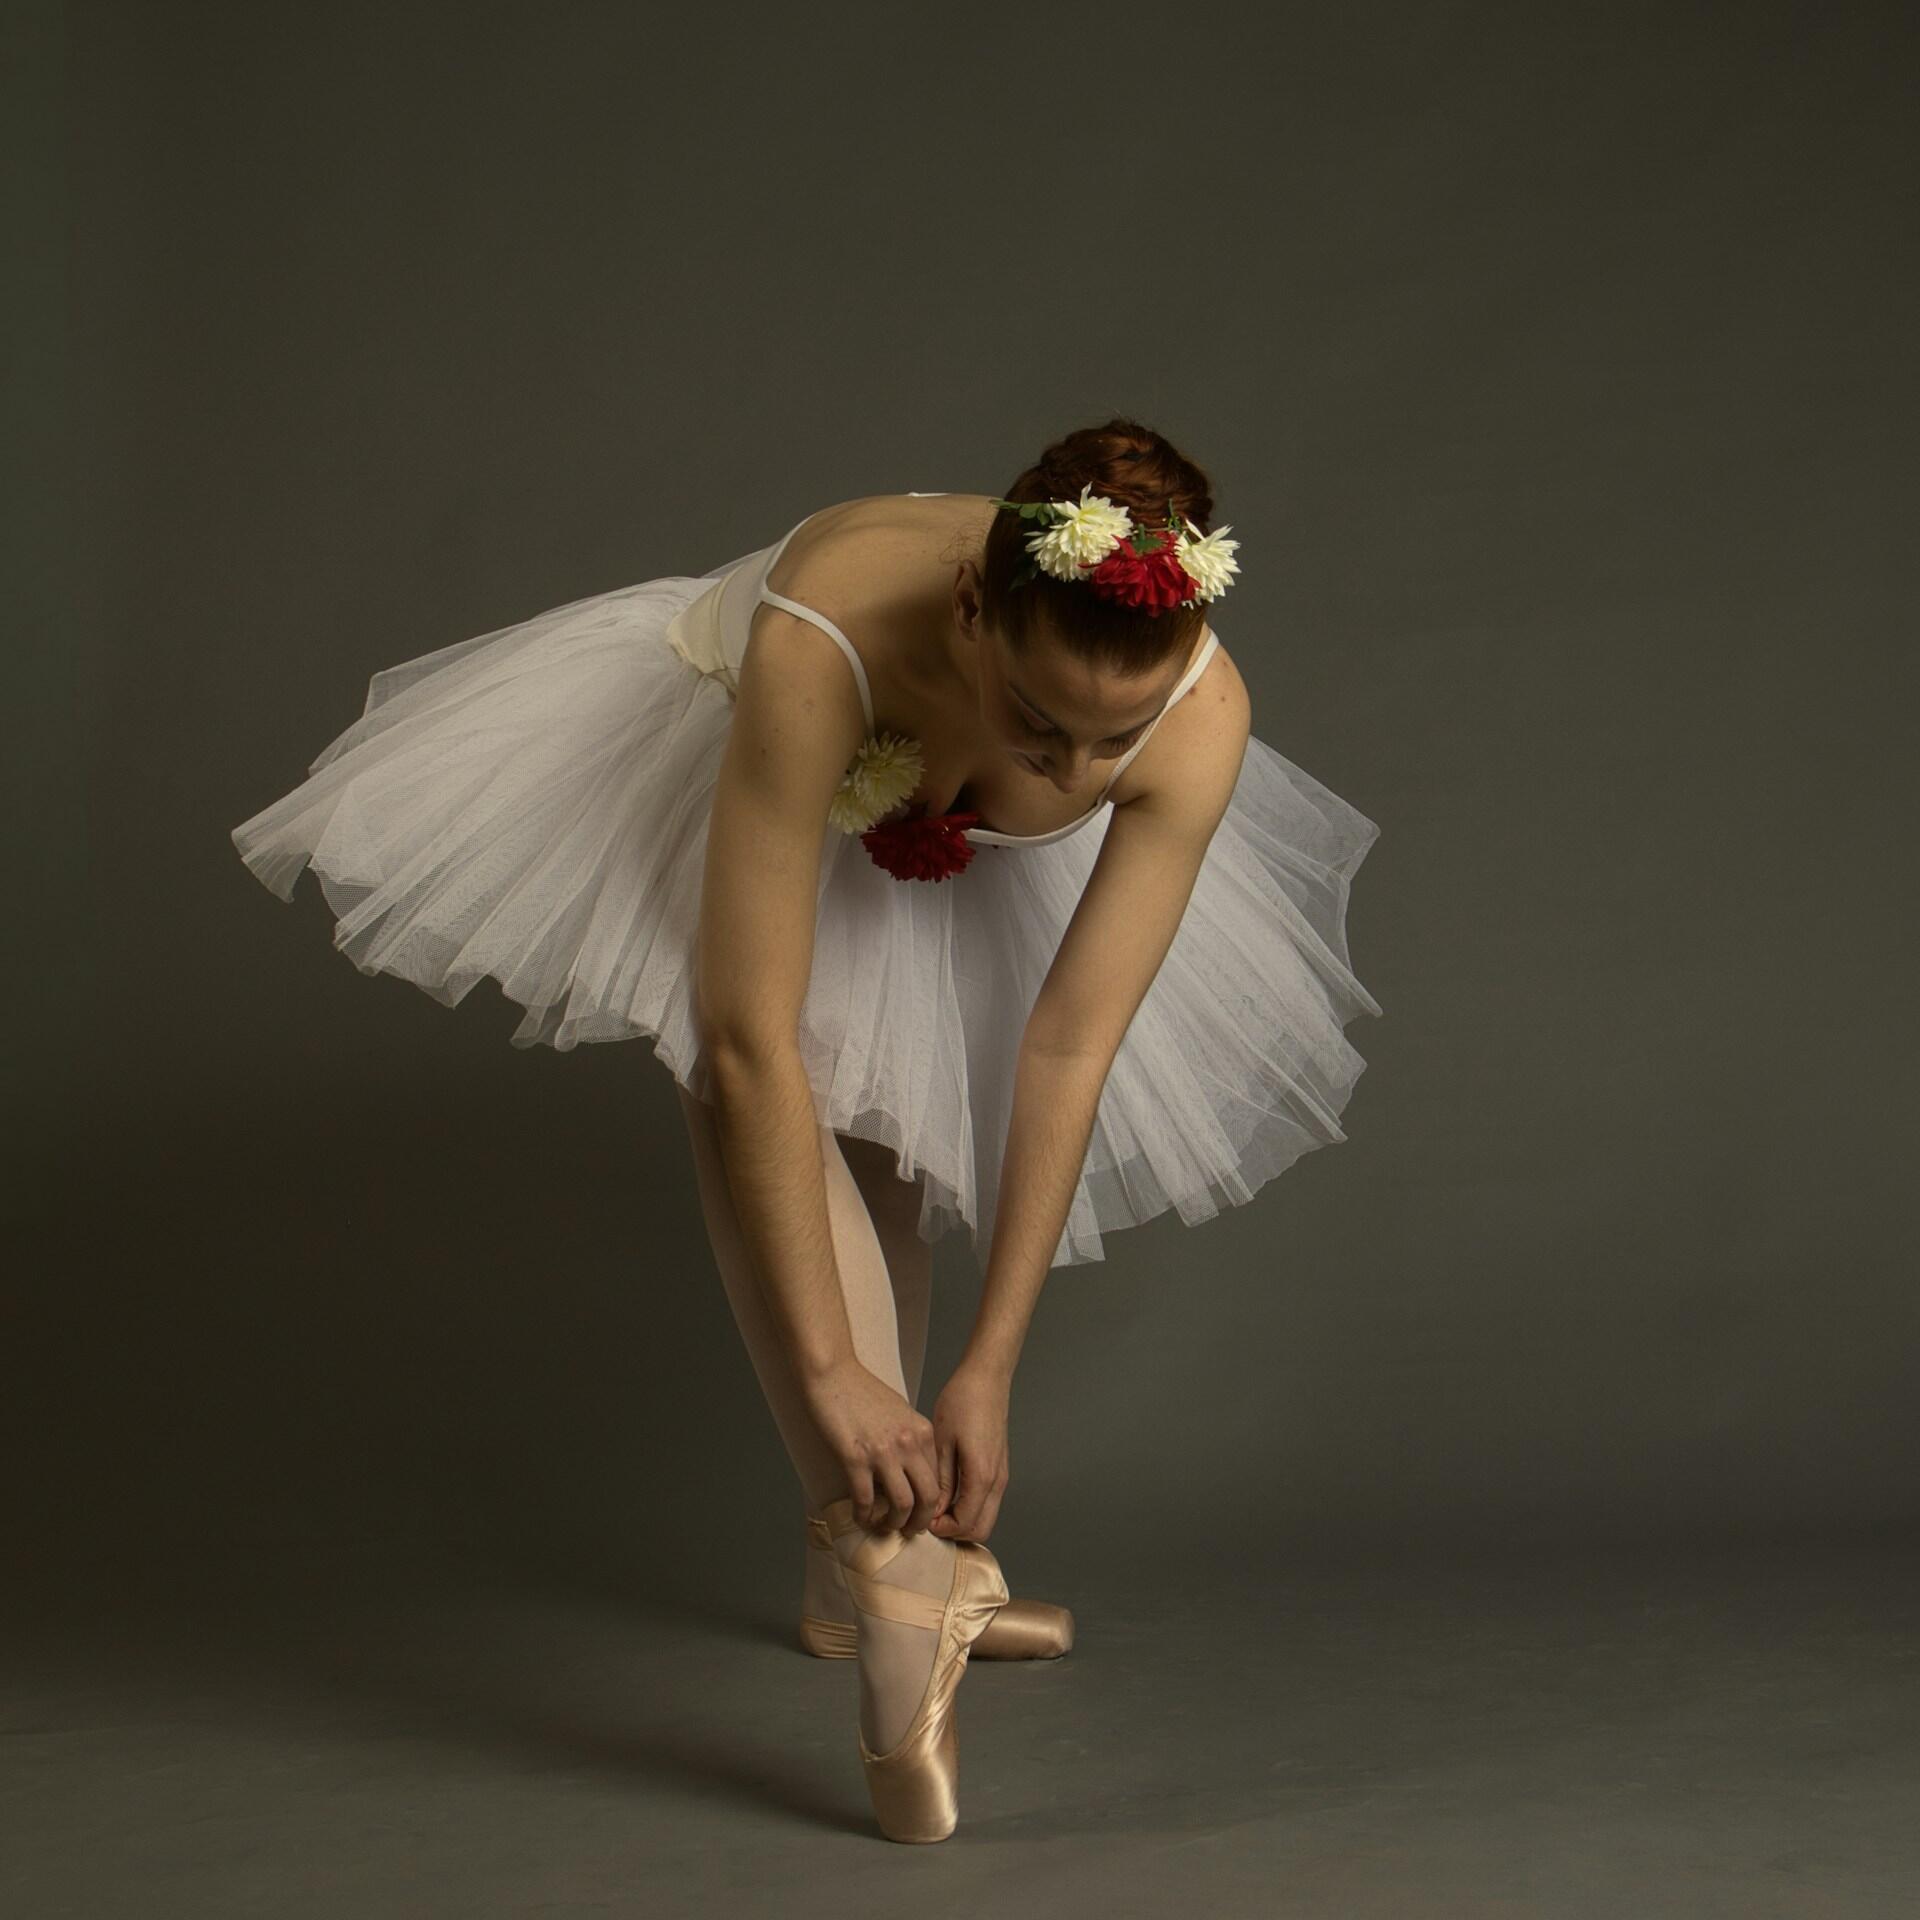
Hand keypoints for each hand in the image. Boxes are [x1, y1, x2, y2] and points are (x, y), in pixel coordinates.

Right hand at [800, 1356, 942, 1534]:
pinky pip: (866, 1499)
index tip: (921, 1514)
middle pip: (929, 1497)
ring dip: (893, 1523)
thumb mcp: (900, 1412)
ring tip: (883, 1526)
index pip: (939, 1479)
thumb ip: (911, 1440)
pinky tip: (859, 1516)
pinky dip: (864, 1515)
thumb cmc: (862, 1391)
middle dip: (920, 1522)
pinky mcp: (855, 1457)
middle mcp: (909, 1443)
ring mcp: (884, 1451)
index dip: (933, 1505)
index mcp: (922, 1431)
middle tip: (908, 1531)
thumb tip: (912, 1472)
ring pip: (902, 1505)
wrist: (832, 1373)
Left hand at [927, 1361, 1010, 1542]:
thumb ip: (940, 1482)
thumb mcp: (942, 1442)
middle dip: (953, 1532)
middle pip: (979, 1530)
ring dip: (961, 1520)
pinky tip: (946, 1490)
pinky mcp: (999, 1468)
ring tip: (933, 1504)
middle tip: (926, 1516)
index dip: (940, 1529)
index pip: (964, 1525)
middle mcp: (997, 1481)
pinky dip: (968, 1506)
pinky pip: (987, 1501)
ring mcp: (1001, 1475)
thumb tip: (933, 1511)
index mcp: (982, 1476)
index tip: (920, 1516)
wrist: (986, 1378)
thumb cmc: (962, 1402)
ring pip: (985, 1517)